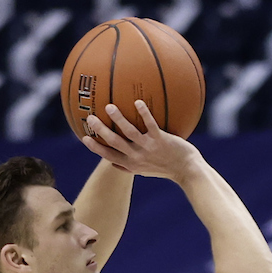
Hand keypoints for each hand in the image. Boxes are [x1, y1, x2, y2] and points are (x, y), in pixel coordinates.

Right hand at [82, 100, 201, 182]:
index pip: (109, 156)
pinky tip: (138, 102)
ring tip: (109, 106)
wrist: (188, 171)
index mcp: (132, 163)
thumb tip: (113, 164)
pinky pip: (151, 124)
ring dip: (118, 119)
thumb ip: (129, 167)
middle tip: (90, 117)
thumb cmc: (166, 168)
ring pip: (129, 132)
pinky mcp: (161, 140)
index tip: (84, 137)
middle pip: (114, 142)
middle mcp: (137, 156)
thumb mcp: (145, 171)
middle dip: (101, 130)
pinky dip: (144, 113)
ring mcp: (149, 148)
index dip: (95, 148)